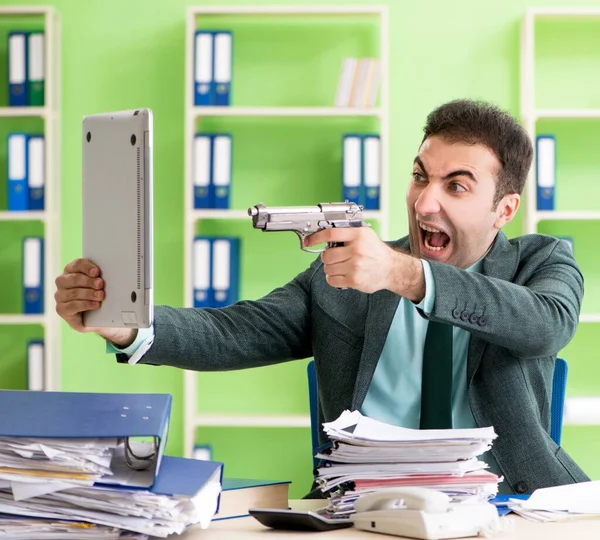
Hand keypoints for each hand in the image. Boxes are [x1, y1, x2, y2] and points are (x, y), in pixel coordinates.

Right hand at [54, 258, 136, 346]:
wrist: (96, 316)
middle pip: (74, 278)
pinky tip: (95, 304)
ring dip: (89, 293)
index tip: (97, 272)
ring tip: (100, 295)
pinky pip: (72, 305)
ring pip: (74, 292)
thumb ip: (99, 276)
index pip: (76, 265)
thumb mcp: (99, 284)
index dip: (86, 267)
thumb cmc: (97, 295)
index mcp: (71, 271)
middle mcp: (63, 282)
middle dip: (89, 281)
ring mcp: (60, 296)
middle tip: (101, 284)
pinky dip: (86, 304)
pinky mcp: (61, 309)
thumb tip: (111, 273)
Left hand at [305, 228, 425, 300]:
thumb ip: (346, 233)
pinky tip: (341, 275)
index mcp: (358, 235)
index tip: (309, 241)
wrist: (391, 269)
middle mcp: (357, 250)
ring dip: (331, 268)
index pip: (330, 233)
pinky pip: (332, 280)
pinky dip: (333, 278)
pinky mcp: (354, 280)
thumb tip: (323, 233)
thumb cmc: (375, 251)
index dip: (316, 237)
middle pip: (326, 255)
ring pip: (328, 268)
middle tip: (334, 257)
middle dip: (327, 257)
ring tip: (341, 266)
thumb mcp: (365, 235)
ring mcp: (355, 266)